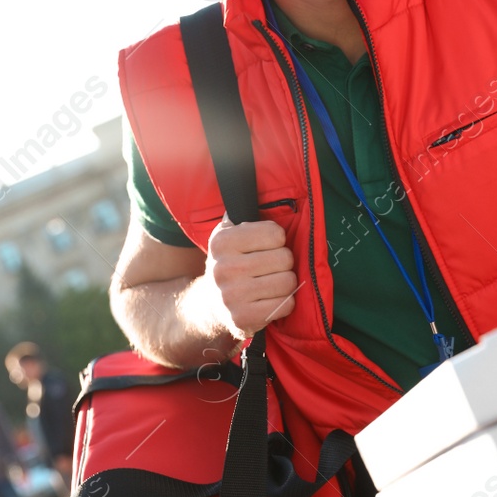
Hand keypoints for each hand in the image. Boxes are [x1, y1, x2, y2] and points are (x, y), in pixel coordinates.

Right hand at [205, 214, 297, 339]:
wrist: (207, 306)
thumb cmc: (229, 262)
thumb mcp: (228, 233)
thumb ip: (243, 212)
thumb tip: (249, 177)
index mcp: (222, 242)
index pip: (276, 233)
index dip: (277, 239)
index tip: (265, 246)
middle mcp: (223, 268)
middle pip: (285, 258)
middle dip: (284, 262)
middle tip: (269, 267)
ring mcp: (232, 296)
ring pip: (289, 282)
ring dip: (286, 283)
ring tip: (271, 283)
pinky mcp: (242, 319)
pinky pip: (286, 305)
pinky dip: (285, 303)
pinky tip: (270, 300)